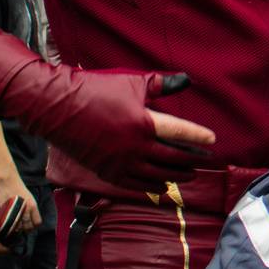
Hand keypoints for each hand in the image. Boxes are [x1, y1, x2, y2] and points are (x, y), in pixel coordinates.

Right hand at [0, 175, 38, 233]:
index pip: (37, 223)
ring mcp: (15, 211)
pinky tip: (8, 223)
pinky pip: (8, 224)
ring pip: (18, 227)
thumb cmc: (18, 189)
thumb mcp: (29, 198)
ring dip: (16, 228)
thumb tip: (29, 220)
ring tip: (14, 226)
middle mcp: (26, 210)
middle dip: (25, 229)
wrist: (8, 182)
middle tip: (21, 227)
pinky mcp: (6, 212)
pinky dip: (8, 226)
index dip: (33, 226)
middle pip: (28, 227)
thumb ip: (30, 210)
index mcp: (33, 206)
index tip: (30, 225)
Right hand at [40, 70, 215, 191]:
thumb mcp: (132, 82)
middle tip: (205, 161)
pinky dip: (151, 187)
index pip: (180, 133)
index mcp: (144, 123)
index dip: (198, 137)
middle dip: (192, 160)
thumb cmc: (96, 89)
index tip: (212, 140)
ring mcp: (119, 161)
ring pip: (155, 175)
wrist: (55, 106)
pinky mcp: (104, 170)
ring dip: (175, 176)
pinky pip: (134, 185)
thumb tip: (185, 81)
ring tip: (189, 175)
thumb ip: (161, 84)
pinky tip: (161, 186)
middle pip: (172, 158)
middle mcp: (134, 146)